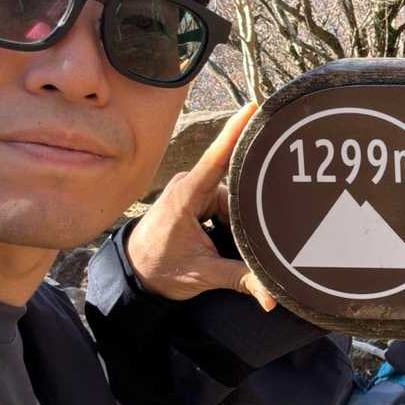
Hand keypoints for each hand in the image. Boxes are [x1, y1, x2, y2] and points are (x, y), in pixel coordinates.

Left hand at [124, 103, 275, 308]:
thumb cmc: (159, 268)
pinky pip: (224, 206)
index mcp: (187, 195)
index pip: (217, 158)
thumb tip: (271, 296)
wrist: (133, 274)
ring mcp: (191, 191)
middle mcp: (189, 186)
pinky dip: (229, 224)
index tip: (253, 108)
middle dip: (245, 217)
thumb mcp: (202, 276)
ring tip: (223, 250)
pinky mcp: (194, 200)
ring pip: (231, 201)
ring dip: (236, 225)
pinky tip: (226, 242)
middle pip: (234, 191)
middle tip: (234, 243)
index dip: (236, 132)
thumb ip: (239, 280)